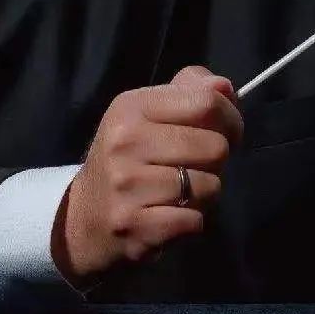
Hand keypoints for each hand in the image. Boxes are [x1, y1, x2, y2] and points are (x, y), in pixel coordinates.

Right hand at [51, 65, 242, 287]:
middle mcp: (125, 141)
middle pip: (215, 147)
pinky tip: (171, 216)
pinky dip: (192, 221)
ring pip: (209, 186)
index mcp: (132, 107)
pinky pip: (194, 220)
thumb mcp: (150, 113)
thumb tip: (225, 88)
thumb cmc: (129, 158)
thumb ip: (192, 92)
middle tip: (198, 166)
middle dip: (218, 160)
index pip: (207, 102)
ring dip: (206, 193)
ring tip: (182, 192)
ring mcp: (126, 185)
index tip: (226, 132)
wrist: (84, 218)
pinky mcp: (134, 226)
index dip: (230, 119)